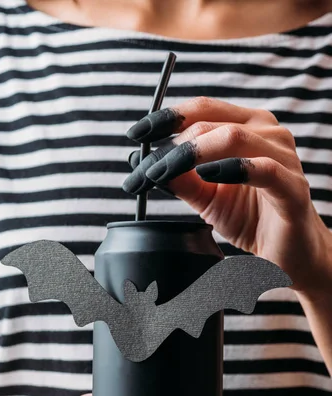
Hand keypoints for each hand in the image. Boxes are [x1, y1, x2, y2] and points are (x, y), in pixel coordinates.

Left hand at [123, 97, 331, 295]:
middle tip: (143, 171)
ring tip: (162, 173)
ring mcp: (283, 156)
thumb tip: (142, 162)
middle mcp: (267, 132)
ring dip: (191, 154)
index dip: (166, 117)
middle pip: (210, 122)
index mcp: (247, 126)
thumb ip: (180, 178)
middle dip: (169, 147)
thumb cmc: (251, 218)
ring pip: (233, 137)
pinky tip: (208, 176)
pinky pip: (263, 169)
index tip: (135, 134)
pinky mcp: (292, 186)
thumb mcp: (206, 197)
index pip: (202, 108)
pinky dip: (232, 169)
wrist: (288, 254)